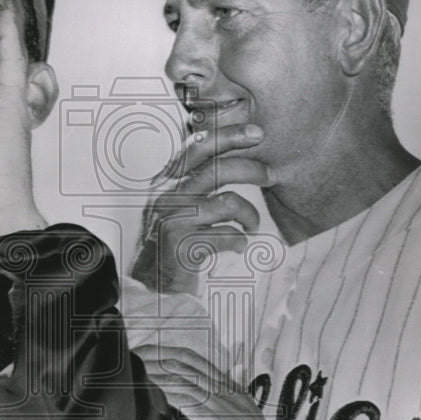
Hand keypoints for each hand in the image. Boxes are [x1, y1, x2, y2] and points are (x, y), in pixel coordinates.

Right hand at [131, 124, 274, 294]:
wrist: (148, 286)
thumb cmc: (168, 244)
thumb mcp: (173, 206)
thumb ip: (191, 182)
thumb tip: (228, 156)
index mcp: (164, 181)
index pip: (197, 145)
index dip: (229, 135)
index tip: (257, 132)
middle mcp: (165, 195)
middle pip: (216, 167)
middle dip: (251, 167)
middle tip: (272, 176)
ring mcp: (172, 219)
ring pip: (229, 202)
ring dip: (250, 214)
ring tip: (253, 225)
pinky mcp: (182, 244)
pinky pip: (228, 235)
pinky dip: (240, 241)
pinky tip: (239, 246)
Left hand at [136, 343, 322, 419]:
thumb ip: (216, 412)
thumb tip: (189, 405)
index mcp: (233, 390)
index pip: (196, 361)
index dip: (169, 354)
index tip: (145, 353)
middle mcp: (232, 393)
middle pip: (189, 366)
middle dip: (159, 359)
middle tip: (134, 358)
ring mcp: (231, 408)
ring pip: (190, 382)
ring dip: (161, 376)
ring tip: (138, 374)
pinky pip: (196, 406)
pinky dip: (175, 398)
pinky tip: (158, 395)